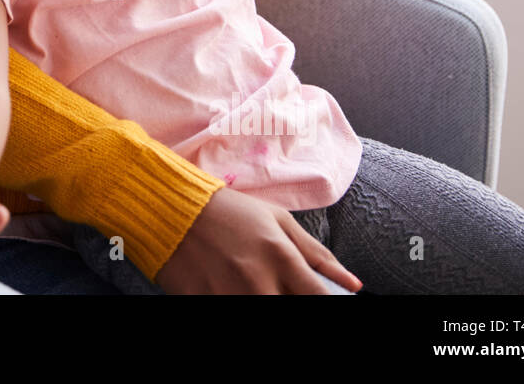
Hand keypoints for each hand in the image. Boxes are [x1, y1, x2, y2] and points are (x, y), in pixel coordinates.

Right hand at [155, 186, 363, 293]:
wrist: (170, 207)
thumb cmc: (229, 211)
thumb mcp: (276, 220)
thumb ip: (316, 253)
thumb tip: (353, 284)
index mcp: (280, 256)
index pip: (318, 299)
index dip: (328, 306)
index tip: (327, 306)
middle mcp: (257, 279)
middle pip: (289, 311)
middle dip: (289, 302)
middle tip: (279, 291)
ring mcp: (227, 294)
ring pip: (260, 316)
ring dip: (260, 302)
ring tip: (253, 288)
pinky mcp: (200, 301)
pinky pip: (224, 312)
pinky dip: (232, 303)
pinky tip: (231, 292)